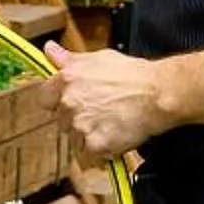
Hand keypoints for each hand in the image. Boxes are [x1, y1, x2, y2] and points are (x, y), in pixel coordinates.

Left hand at [43, 41, 172, 161]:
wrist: (159, 94)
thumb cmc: (134, 74)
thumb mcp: (99, 58)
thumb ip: (69, 59)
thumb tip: (49, 50)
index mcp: (66, 79)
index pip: (44, 99)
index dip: (58, 102)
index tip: (72, 103)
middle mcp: (69, 102)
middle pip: (61, 121)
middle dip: (76, 119)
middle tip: (101, 112)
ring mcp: (80, 125)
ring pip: (74, 139)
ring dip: (88, 136)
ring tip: (111, 124)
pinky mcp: (94, 144)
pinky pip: (89, 154)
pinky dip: (101, 150)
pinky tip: (115, 137)